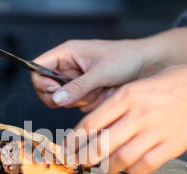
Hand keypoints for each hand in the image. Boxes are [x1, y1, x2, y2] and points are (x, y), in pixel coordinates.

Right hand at [30, 39, 162, 111]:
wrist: (148, 66)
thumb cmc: (126, 59)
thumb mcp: (100, 72)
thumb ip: (77, 87)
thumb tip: (56, 99)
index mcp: (67, 53)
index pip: (37, 68)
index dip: (41, 82)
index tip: (54, 92)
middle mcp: (69, 67)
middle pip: (47, 89)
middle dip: (64, 96)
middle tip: (81, 95)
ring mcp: (77, 81)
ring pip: (65, 100)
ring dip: (82, 100)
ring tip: (102, 90)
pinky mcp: (86, 93)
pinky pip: (79, 106)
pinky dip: (92, 104)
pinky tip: (106, 94)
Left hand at [74, 62, 186, 173]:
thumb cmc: (167, 86)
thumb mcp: (135, 86)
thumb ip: (113, 107)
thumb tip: (89, 129)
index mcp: (126, 96)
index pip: (90, 124)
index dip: (74, 141)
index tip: (67, 149)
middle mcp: (138, 114)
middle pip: (101, 145)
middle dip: (84, 159)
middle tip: (79, 163)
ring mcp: (156, 131)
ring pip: (121, 159)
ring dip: (106, 168)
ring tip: (102, 168)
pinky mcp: (171, 145)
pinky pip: (144, 166)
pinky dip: (132, 171)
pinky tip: (128, 169)